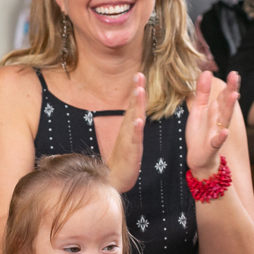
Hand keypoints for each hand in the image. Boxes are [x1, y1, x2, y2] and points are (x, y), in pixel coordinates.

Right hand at [107, 74, 145, 192]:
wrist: (114, 179)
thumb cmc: (123, 161)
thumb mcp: (130, 140)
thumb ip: (133, 126)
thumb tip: (136, 114)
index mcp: (129, 127)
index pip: (133, 106)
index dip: (137, 90)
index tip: (138, 74)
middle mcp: (127, 131)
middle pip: (133, 107)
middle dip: (136, 91)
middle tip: (138, 74)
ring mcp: (129, 140)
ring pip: (133, 120)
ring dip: (136, 105)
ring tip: (138, 90)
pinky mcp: (131, 152)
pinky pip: (134, 139)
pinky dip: (136, 129)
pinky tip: (138, 120)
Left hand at [185, 70, 238, 177]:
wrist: (197, 157)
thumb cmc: (199, 133)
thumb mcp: (198, 109)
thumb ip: (202, 92)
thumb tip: (207, 72)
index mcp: (215, 111)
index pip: (224, 96)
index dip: (229, 85)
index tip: (233, 73)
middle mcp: (219, 120)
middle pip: (226, 104)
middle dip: (231, 90)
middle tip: (236, 77)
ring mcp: (217, 133)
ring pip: (225, 119)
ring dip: (229, 108)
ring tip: (234, 96)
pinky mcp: (212, 146)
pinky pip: (217, 141)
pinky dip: (221, 137)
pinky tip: (225, 132)